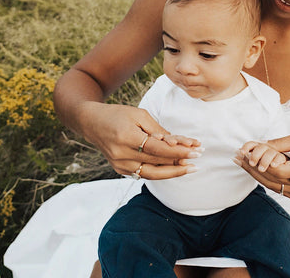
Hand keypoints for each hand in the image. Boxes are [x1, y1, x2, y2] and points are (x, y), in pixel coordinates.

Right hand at [79, 102, 201, 179]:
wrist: (91, 122)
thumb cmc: (118, 114)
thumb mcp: (139, 114)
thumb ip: (158, 130)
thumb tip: (177, 143)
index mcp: (127, 137)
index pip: (158, 149)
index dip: (179, 151)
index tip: (196, 150)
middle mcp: (122, 155)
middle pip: (157, 163)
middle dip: (180, 161)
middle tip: (198, 158)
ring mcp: (120, 165)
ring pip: (152, 174)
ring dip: (173, 172)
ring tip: (189, 168)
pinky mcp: (120, 169)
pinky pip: (144, 174)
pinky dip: (160, 171)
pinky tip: (173, 168)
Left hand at [234, 132, 289, 199]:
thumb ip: (281, 143)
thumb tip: (260, 145)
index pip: (282, 169)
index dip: (266, 163)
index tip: (251, 155)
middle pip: (273, 177)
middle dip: (253, 166)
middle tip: (238, 154)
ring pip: (270, 184)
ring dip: (252, 172)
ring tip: (238, 160)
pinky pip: (273, 187)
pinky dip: (260, 177)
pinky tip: (249, 167)